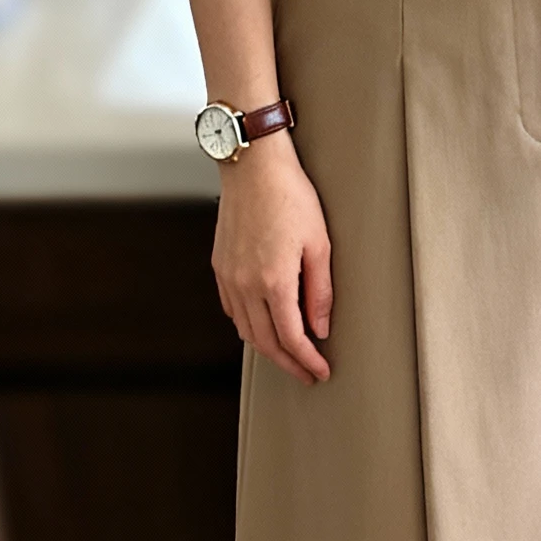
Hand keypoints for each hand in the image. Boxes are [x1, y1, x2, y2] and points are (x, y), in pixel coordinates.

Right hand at [212, 132, 333, 384]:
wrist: (253, 166)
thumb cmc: (291, 197)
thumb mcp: (319, 243)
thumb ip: (319, 291)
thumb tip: (320, 328)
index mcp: (274, 281)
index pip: (291, 338)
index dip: (307, 360)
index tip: (320, 372)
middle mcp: (245, 284)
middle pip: (265, 342)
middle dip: (288, 363)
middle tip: (306, 374)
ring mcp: (228, 276)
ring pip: (245, 329)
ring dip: (267, 348)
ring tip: (288, 354)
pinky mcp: (220, 265)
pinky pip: (232, 309)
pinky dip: (248, 325)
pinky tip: (263, 324)